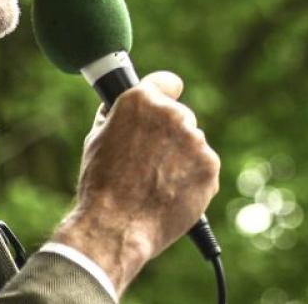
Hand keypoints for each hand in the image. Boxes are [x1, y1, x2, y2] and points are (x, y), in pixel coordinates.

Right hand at [51, 71, 219, 294]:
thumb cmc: (101, 184)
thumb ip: (118, 117)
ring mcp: (194, 139)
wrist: (117, 224)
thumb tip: (123, 109)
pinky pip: (203, 166)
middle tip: (149, 159)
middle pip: (179, 116)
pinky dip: (192, 177)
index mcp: (140, 100)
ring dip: (181, 157)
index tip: (167, 98)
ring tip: (156, 181)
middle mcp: (171, 113)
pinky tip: (171, 192)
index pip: (167, 82)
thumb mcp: (97, 138)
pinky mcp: (210, 165)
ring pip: (191, 143)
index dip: (164, 92)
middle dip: (169, 134)